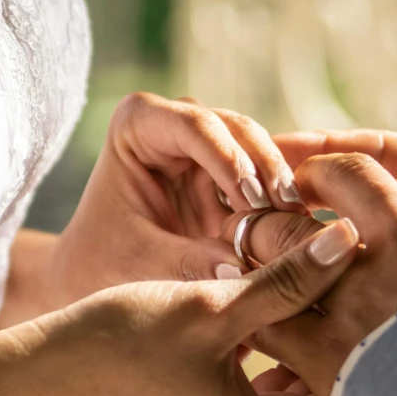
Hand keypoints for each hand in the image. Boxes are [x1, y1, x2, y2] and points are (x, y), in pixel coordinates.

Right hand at [0, 219, 360, 395]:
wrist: (34, 378)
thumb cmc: (120, 343)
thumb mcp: (212, 304)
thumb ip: (287, 279)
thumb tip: (349, 240)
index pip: (344, 391)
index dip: (349, 333)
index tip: (350, 283)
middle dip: (317, 336)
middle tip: (323, 277)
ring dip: (285, 345)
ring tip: (286, 287)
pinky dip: (254, 362)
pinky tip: (248, 312)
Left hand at [30, 94, 306, 315]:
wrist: (94, 274)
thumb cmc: (100, 264)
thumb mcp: (137, 264)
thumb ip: (186, 264)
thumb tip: (243, 273)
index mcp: (138, 123)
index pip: (194, 127)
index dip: (229, 160)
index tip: (253, 202)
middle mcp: (176, 121)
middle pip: (236, 130)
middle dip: (266, 171)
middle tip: (289, 214)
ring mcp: (207, 144)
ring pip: (260, 150)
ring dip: (281, 187)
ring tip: (299, 227)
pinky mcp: (230, 172)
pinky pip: (266, 178)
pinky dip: (283, 202)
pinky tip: (302, 230)